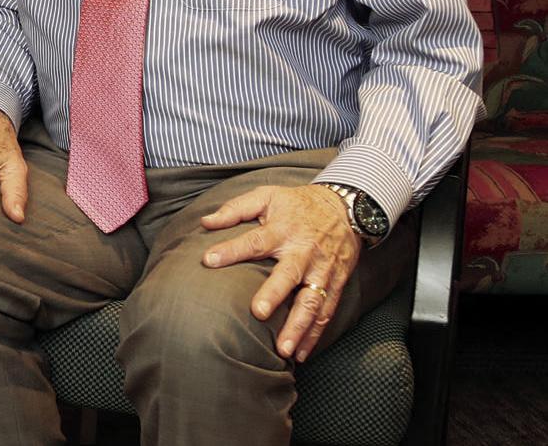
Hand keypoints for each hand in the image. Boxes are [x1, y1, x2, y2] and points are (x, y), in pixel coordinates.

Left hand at [200, 185, 359, 362]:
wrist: (345, 207)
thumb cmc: (297, 203)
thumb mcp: (267, 195)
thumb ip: (236, 209)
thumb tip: (205, 222)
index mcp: (282, 229)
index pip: (254, 240)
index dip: (231, 249)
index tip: (208, 260)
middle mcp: (303, 252)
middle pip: (288, 275)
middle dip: (275, 294)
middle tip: (259, 313)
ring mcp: (322, 270)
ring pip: (312, 302)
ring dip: (299, 327)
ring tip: (284, 351)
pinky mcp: (336, 283)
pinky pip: (326, 312)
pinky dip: (315, 334)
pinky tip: (301, 354)